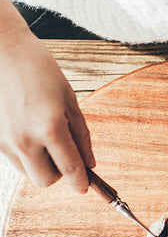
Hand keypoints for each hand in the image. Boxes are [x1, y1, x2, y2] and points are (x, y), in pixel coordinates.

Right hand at [0, 24, 94, 191]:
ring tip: (45, 138)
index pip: (70, 168)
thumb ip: (81, 135)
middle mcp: (25, 138)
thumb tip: (90, 164)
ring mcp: (4, 139)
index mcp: (50, 127)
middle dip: (59, 174)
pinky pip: (14, 160)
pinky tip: (29, 132)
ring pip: (28, 173)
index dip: (80, 182)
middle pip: (45, 181)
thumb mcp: (69, 99)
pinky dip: (26, 154)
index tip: (85, 188)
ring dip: (41, 165)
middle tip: (65, 155)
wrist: (0, 48)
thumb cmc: (38, 68)